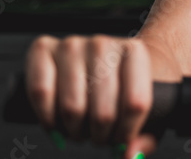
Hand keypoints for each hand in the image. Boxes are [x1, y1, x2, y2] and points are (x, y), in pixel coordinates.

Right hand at [24, 34, 158, 158]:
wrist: (107, 57)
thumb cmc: (128, 84)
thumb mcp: (150, 108)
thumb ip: (145, 137)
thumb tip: (129, 154)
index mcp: (135, 53)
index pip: (135, 104)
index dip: (126, 132)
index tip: (122, 139)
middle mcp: (103, 44)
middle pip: (103, 112)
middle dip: (100, 136)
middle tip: (99, 136)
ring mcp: (72, 44)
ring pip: (71, 108)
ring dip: (74, 131)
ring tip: (80, 129)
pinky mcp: (43, 49)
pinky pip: (39, 93)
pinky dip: (46, 117)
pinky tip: (55, 122)